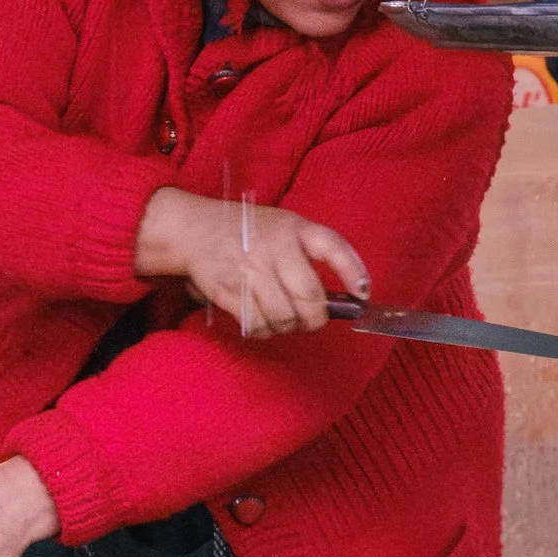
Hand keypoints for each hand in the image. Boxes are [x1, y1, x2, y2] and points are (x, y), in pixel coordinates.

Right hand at [136, 187, 369, 336]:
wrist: (195, 230)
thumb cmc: (251, 232)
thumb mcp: (288, 225)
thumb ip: (315, 251)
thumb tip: (349, 295)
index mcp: (295, 228)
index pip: (333, 247)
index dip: (353, 273)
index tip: (362, 295)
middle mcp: (274, 249)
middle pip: (309, 299)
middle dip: (316, 318)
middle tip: (314, 319)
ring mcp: (250, 271)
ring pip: (284, 318)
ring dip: (289, 327)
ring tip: (285, 318)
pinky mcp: (229, 292)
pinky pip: (257, 325)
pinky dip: (265, 331)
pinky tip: (264, 320)